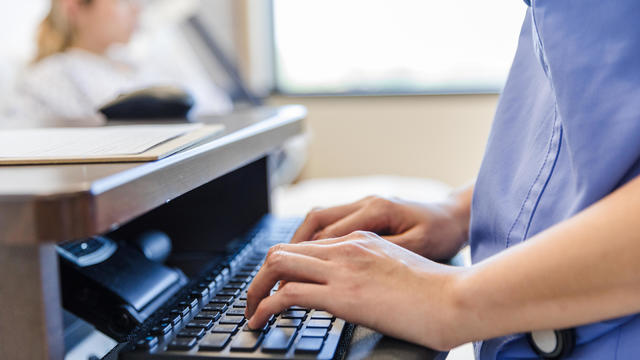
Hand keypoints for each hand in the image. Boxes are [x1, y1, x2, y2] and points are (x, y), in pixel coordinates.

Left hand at [244, 231, 465, 350]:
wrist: (458, 297)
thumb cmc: (437, 290)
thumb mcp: (398, 269)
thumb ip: (371, 270)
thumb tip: (357, 291)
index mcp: (359, 240)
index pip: (305, 245)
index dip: (282, 266)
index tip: (273, 286)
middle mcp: (346, 247)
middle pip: (283, 250)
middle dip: (259, 277)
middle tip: (253, 301)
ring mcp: (343, 268)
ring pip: (277, 265)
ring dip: (255, 290)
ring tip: (251, 314)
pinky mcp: (343, 294)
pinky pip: (287, 294)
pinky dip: (264, 307)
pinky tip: (261, 322)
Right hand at [290, 192, 470, 260]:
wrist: (455, 216)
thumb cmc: (441, 233)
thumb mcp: (418, 247)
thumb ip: (384, 254)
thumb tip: (349, 268)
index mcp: (376, 210)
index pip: (328, 235)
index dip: (305, 258)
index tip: (288, 280)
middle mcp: (365, 203)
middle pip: (315, 221)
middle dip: (291, 248)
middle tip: (274, 274)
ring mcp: (363, 204)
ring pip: (318, 219)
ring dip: (299, 241)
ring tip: (284, 266)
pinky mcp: (365, 212)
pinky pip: (330, 222)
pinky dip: (314, 238)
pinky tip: (309, 256)